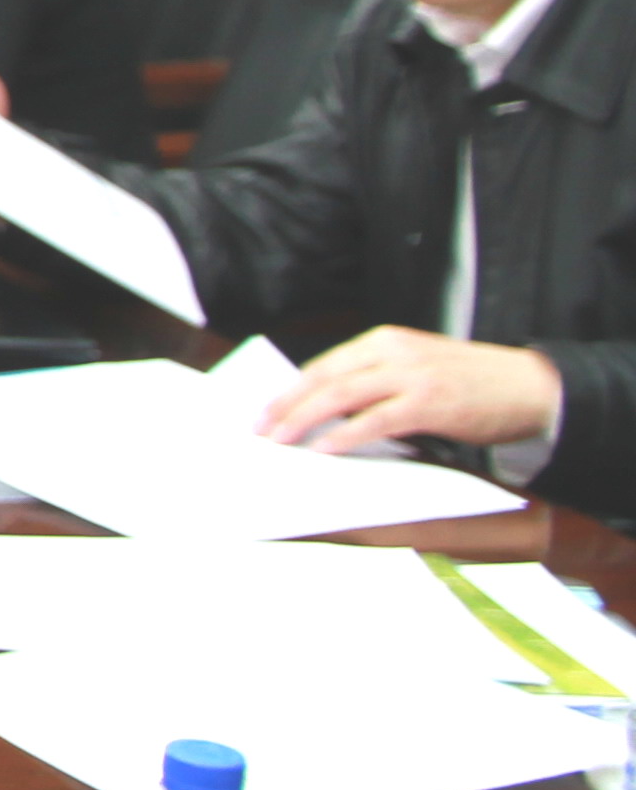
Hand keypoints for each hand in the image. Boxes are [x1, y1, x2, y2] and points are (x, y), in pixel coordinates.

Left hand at [257, 328, 563, 459]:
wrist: (529, 385)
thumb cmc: (470, 381)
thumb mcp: (416, 366)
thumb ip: (376, 379)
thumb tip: (327, 409)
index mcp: (384, 341)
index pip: (323, 365)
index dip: (290, 389)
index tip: (264, 410)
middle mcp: (393, 352)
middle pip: (323, 378)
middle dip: (286, 406)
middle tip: (261, 429)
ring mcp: (411, 376)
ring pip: (341, 397)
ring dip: (304, 421)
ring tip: (281, 441)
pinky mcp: (429, 404)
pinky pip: (375, 421)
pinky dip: (346, 435)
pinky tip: (325, 449)